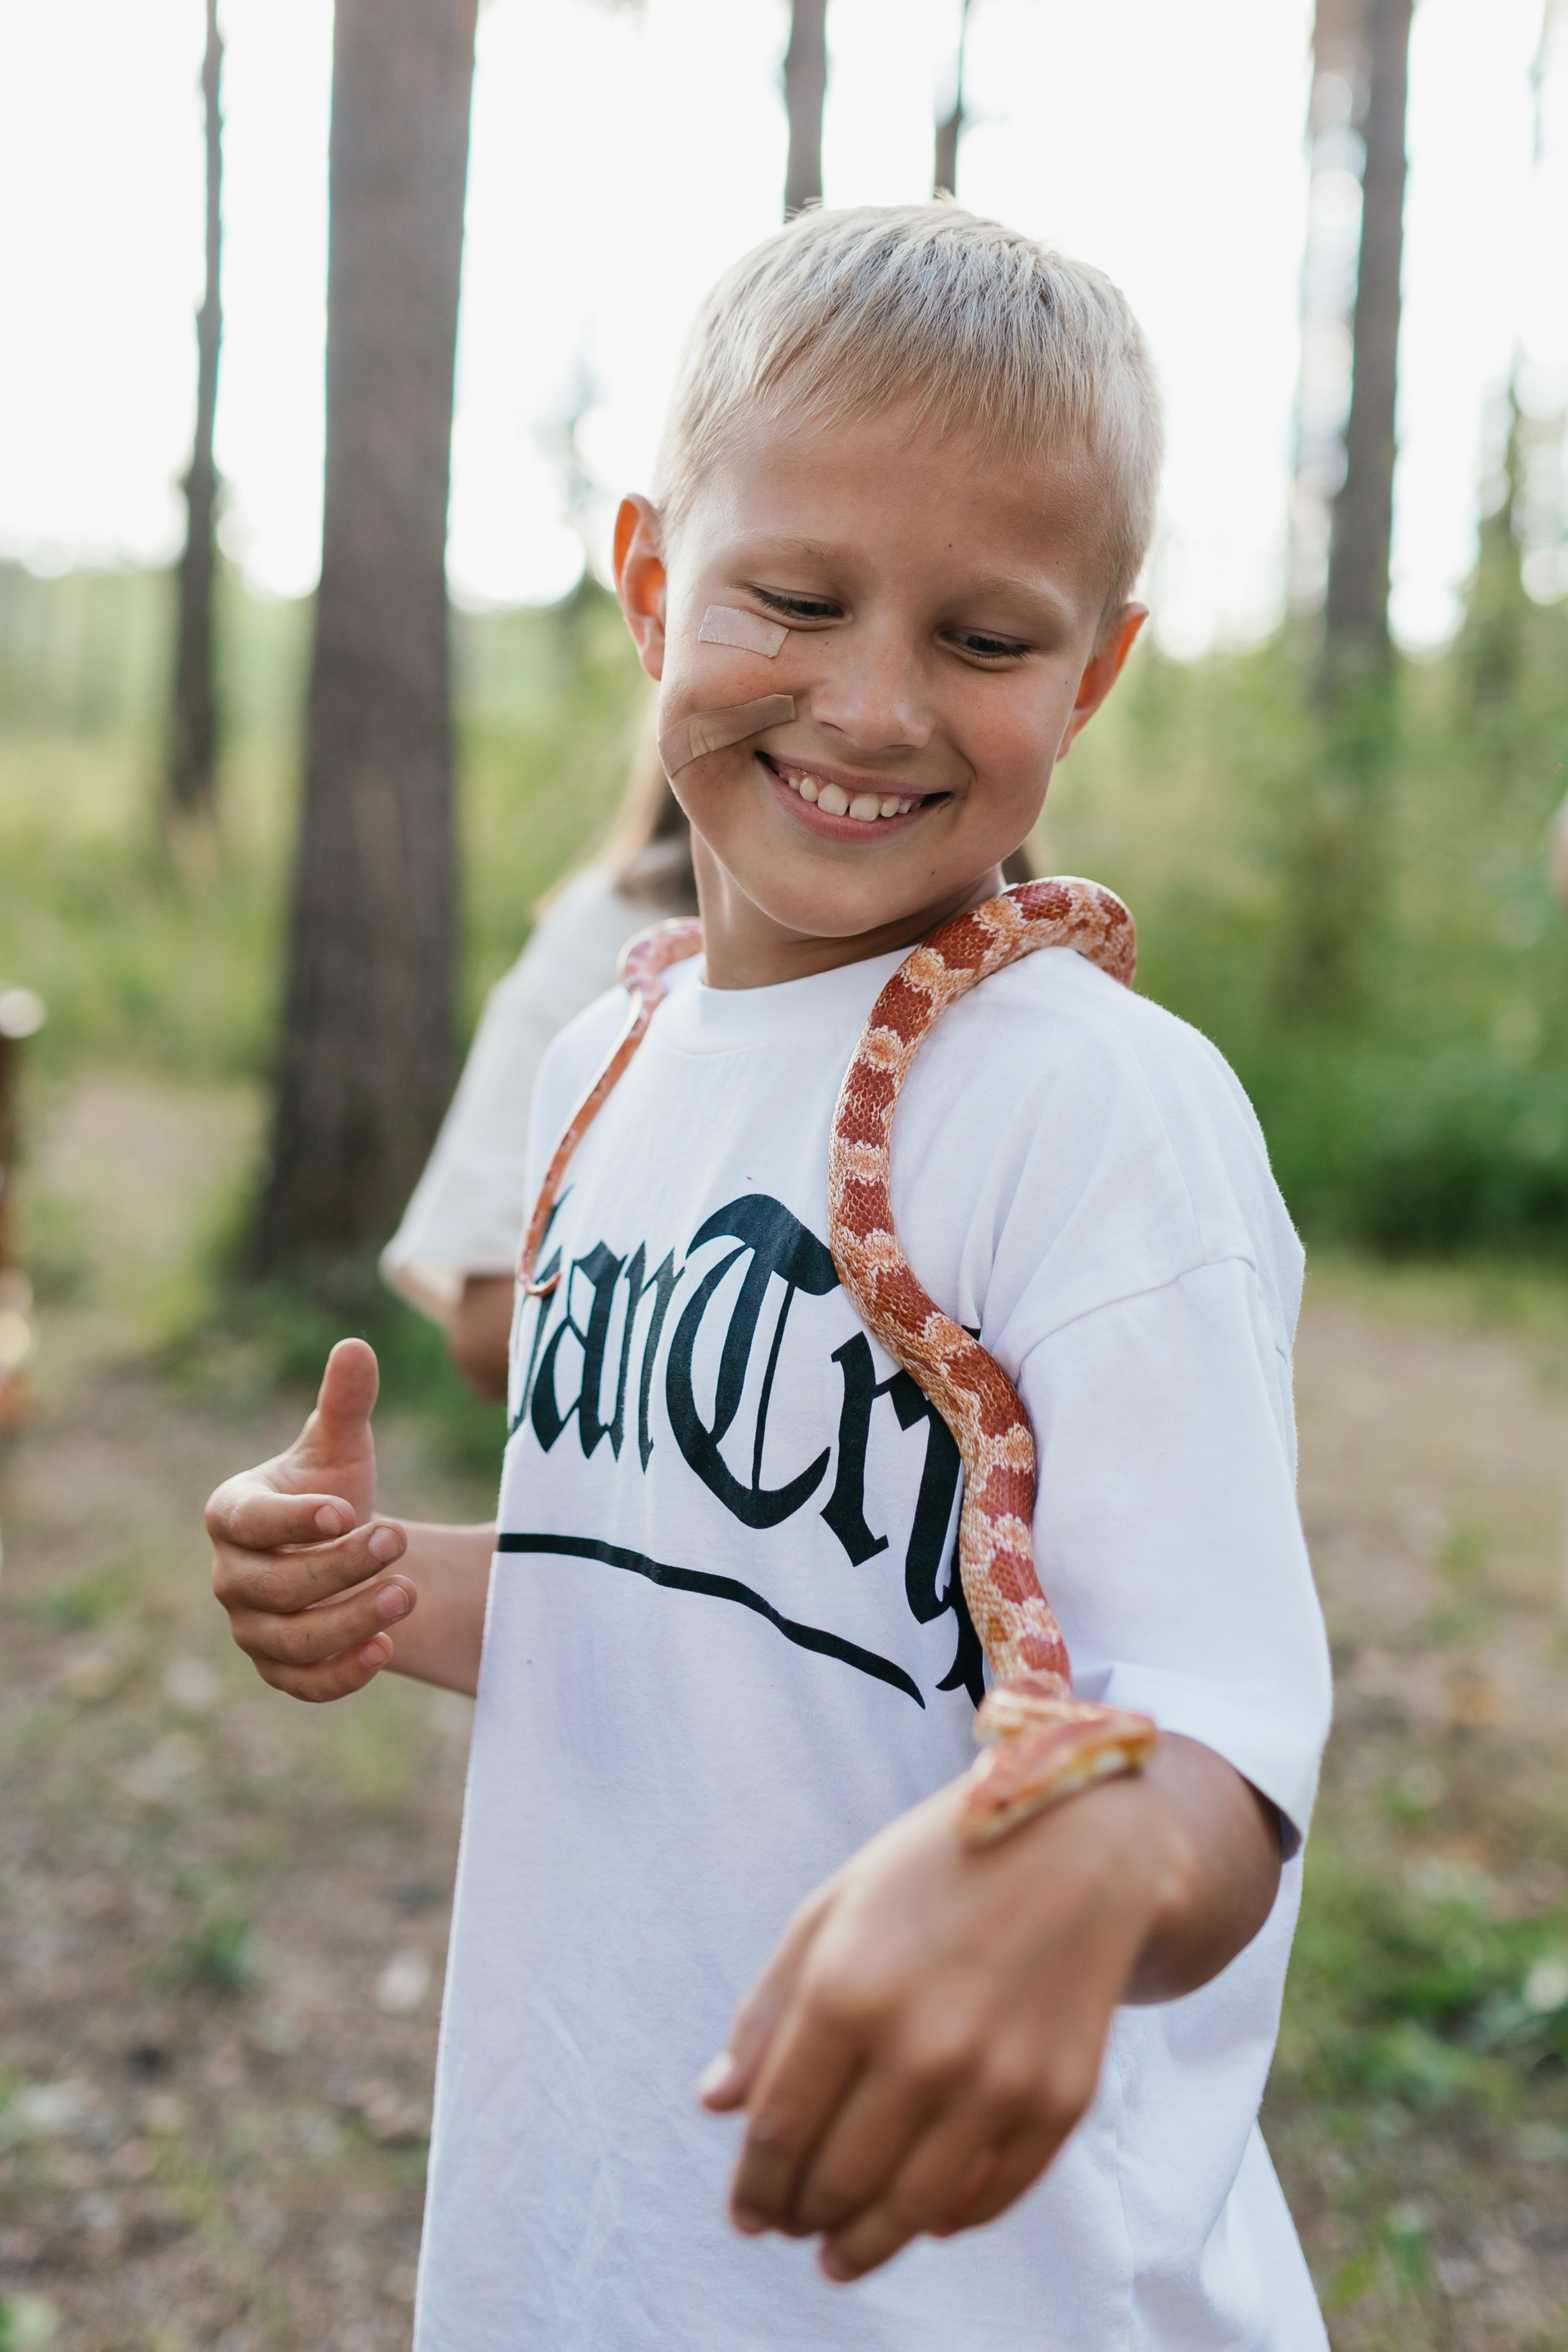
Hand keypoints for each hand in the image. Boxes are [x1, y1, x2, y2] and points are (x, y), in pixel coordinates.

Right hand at [206, 1338, 415, 1700]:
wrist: (341, 1555)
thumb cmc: (333, 1491)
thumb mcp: (341, 1448)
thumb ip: (344, 1403)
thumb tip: (356, 1347)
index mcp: (234, 1513)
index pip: (249, 1521)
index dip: (292, 1520)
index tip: (345, 1511)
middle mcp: (232, 1575)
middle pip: (275, 1586)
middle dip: (338, 1569)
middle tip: (399, 1541)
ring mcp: (252, 1628)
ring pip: (290, 1640)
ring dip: (348, 1622)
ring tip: (408, 1594)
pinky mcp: (281, 1669)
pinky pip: (301, 1684)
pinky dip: (340, 1675)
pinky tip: (386, 1649)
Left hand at [700, 1765, 1203, 2282]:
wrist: (1076, 1845)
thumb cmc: (933, 1870)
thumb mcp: (830, 1911)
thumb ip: (767, 2011)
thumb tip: (717, 2105)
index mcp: (848, 1991)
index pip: (778, 2130)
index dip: (755, 2186)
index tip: (747, 2213)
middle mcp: (923, 2045)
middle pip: (839, 2178)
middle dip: (802, 2216)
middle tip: (790, 2227)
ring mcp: (998, 2079)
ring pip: (912, 2208)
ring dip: (866, 2245)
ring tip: (839, 2256)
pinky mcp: (1059, 2100)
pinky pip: (993, 2195)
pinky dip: (951, 2220)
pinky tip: (926, 2222)